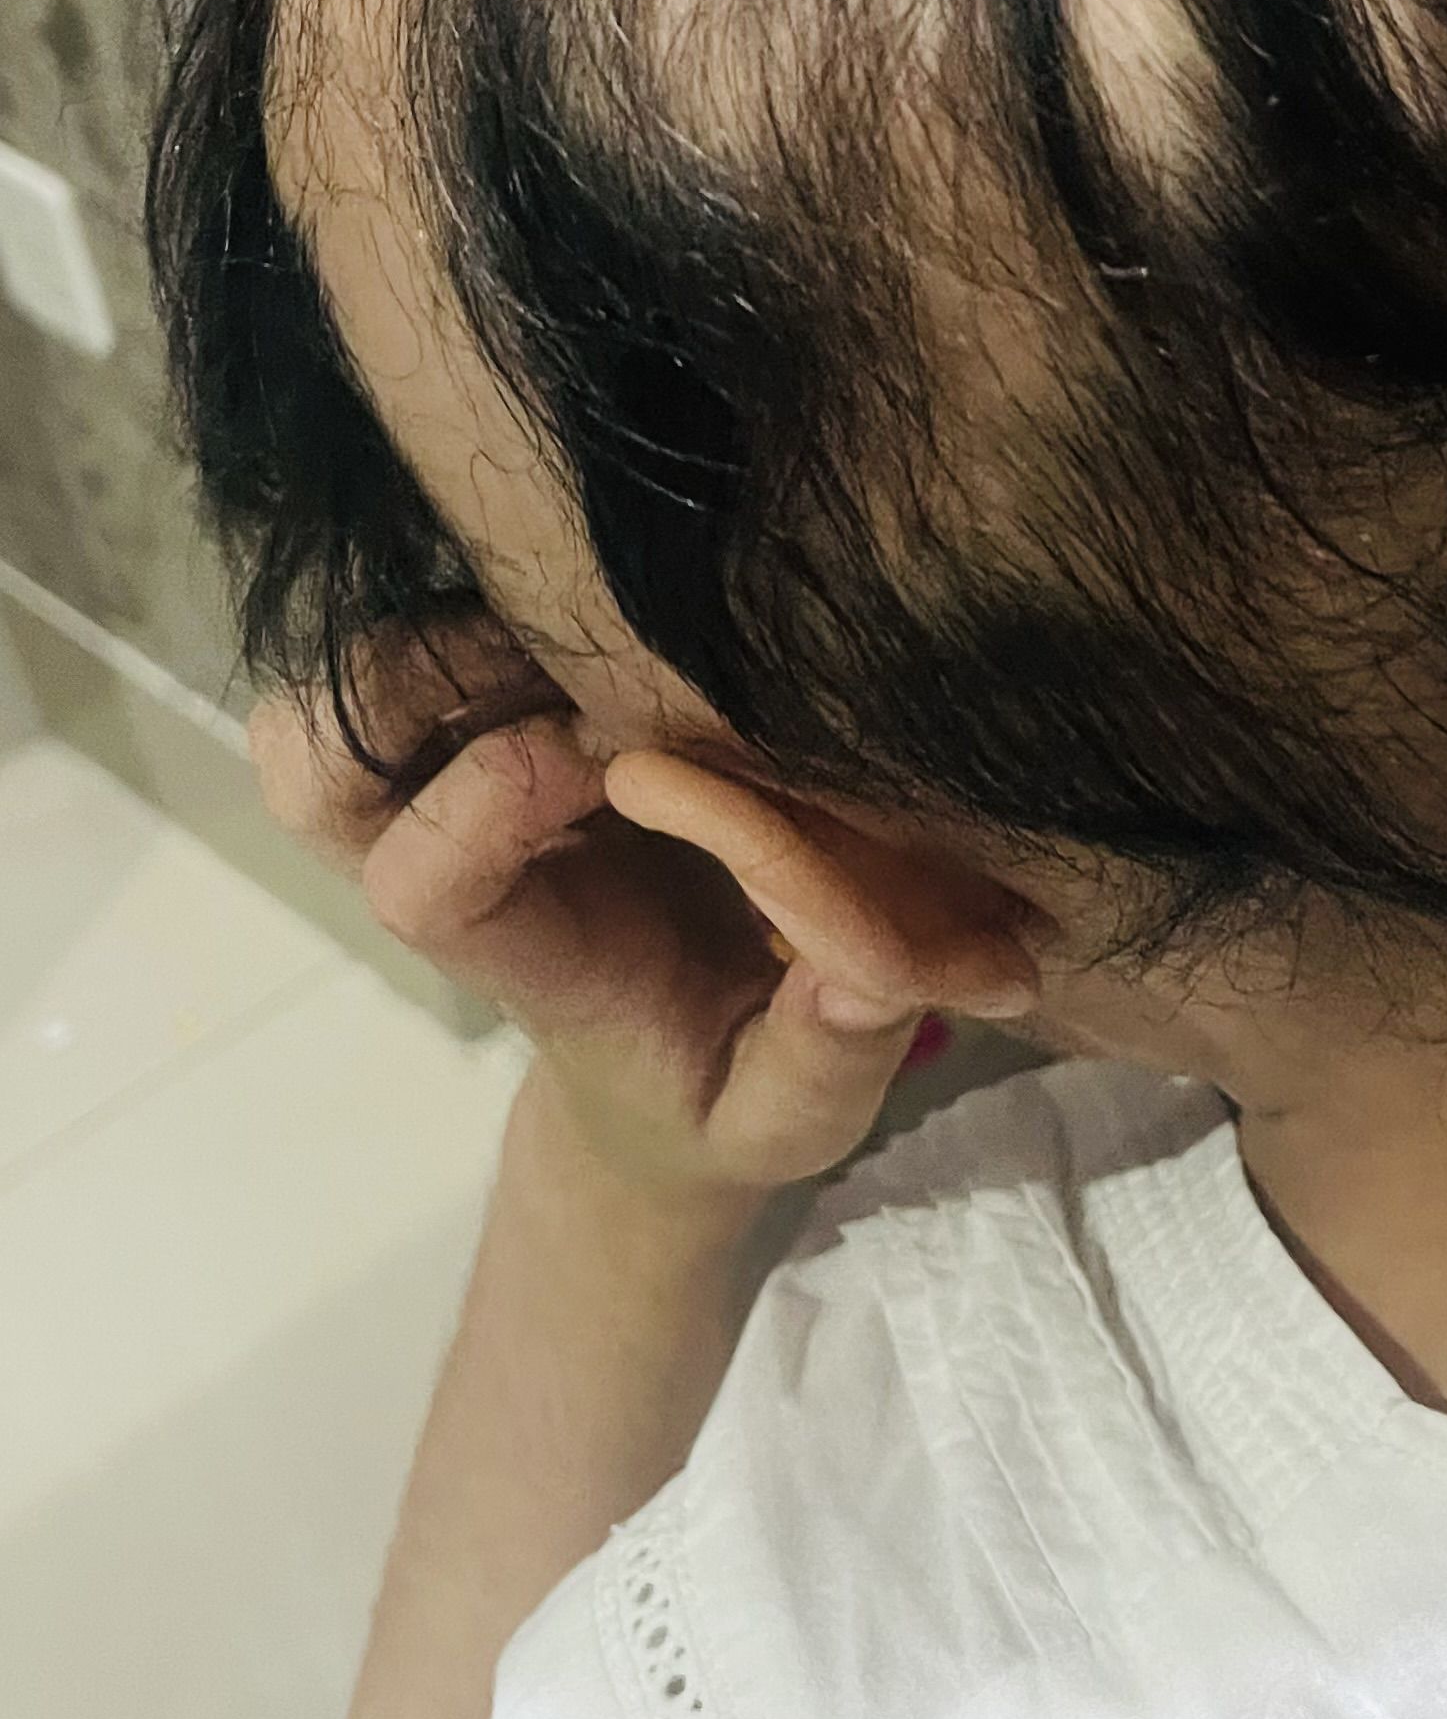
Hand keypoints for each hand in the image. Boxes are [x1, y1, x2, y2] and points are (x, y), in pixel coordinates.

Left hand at [250, 617, 952, 1204]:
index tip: (625, 764)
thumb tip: (856, 971)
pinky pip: (406, 643)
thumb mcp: (789, 1117)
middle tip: (576, 645)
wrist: (666, 1082)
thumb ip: (823, 1056)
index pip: (419, 889)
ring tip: (587, 613)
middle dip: (416, 679)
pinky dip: (474, 600)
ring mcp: (448, 793)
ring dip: (442, 625)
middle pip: (318, 768)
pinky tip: (593, 606)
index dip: (485, 800)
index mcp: (525, 960)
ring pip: (339, 691)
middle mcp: (456, 867)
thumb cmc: (718, 1095)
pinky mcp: (481, 730)